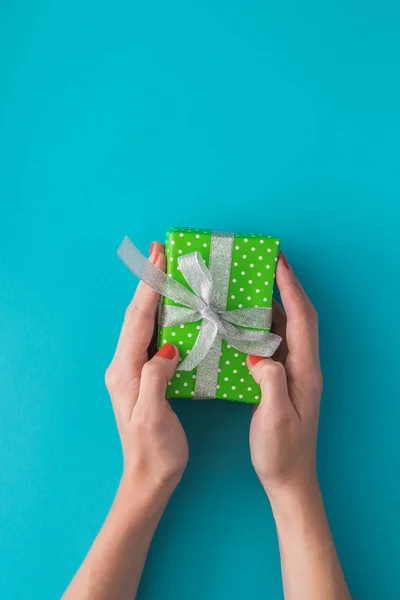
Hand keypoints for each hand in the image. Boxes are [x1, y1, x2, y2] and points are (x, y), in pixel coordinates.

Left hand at [105, 242, 187, 496]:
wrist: (149, 476)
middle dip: (148, 282)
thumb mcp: (154, 415)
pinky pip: (148, 336)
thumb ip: (156, 376)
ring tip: (167, 272)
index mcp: (125, 371)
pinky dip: (159, 315)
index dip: (149, 287)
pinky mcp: (142, 375)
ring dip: (152, 295)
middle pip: (135, 314)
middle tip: (162, 253)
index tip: (159, 258)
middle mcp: (123, 365)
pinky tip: (172, 309)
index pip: (137, 319)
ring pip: (141, 323)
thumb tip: (167, 347)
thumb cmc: (156, 450)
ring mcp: (130, 369)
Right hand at [248, 253, 321, 500]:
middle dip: (285, 286)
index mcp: (305, 371)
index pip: (303, 319)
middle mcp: (303, 366)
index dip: (291, 288)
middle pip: (299, 316)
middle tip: (265, 263)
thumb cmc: (281, 453)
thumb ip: (270, 380)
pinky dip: (261, 325)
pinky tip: (243, 322)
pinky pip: (274, 342)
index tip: (278, 262)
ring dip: (272, 303)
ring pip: (286, 328)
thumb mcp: (274, 418)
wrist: (288, 479)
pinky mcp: (281, 380)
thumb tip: (259, 352)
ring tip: (250, 284)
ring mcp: (293, 372)